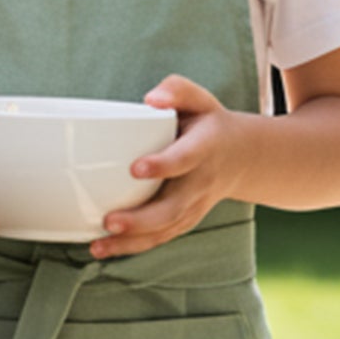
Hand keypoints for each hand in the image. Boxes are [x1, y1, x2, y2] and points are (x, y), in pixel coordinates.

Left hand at [90, 74, 245, 257]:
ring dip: (131, 241)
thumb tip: (151, 99)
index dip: (163, 165)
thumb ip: (177, 90)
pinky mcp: (184, 220)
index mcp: (205, 148)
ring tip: (99, 244)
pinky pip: (160, 237)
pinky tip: (103, 248)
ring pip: (165, 229)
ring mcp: (194, 206)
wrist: (240, 157)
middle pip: (173, 207)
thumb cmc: (208, 123)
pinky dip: (132, 247)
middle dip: (141, 219)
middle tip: (110, 220)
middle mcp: (200, 182)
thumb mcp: (200, 99)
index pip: (185, 158)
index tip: (135, 168)